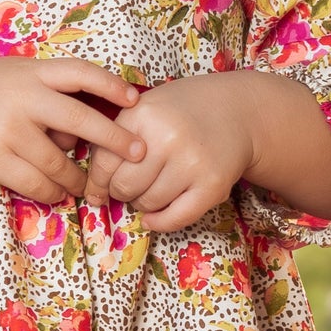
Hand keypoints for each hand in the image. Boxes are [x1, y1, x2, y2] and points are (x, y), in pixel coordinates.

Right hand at [0, 58, 145, 204]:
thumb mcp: (14, 76)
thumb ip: (49, 90)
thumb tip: (94, 119)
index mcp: (31, 72)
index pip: (80, 73)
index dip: (111, 85)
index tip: (136, 100)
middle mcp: (22, 98)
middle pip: (81, 121)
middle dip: (115, 140)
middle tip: (138, 154)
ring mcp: (8, 130)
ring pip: (60, 164)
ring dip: (77, 179)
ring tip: (84, 186)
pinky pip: (36, 184)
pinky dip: (52, 192)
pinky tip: (56, 193)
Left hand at [84, 75, 255, 231]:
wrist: (238, 111)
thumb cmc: (183, 112)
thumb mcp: (146, 108)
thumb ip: (117, 138)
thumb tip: (92, 189)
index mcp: (143, 114)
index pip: (104, 162)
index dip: (98, 181)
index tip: (98, 190)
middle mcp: (167, 137)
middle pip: (124, 186)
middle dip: (122, 192)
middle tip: (130, 186)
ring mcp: (192, 162)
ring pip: (148, 203)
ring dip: (144, 203)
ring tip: (153, 189)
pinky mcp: (212, 185)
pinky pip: (175, 218)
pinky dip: (160, 222)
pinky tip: (155, 217)